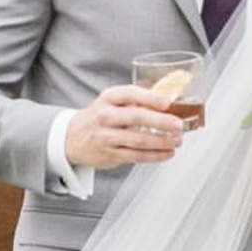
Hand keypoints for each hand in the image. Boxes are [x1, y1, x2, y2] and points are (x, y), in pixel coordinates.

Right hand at [64, 85, 186, 169]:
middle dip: (161, 122)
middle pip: (136, 117)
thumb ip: (141, 99)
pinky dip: (155, 155)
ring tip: (177, 140)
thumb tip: (176, 98)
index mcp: (109, 98)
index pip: (130, 94)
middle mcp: (106, 116)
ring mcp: (107, 136)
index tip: (168, 102)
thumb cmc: (101, 116)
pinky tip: (167, 153)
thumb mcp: (114, 101)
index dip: (150, 98)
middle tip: (178, 125)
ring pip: (139, 140)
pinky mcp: (111, 154)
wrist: (73, 138)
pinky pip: (137, 156)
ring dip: (162, 141)